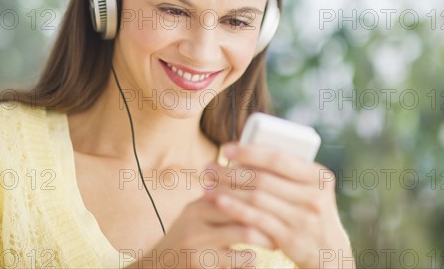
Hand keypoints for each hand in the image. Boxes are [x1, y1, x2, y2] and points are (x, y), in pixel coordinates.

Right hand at [128, 194, 274, 268]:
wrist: (157, 268)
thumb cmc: (188, 242)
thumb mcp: (199, 218)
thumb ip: (222, 203)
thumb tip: (257, 183)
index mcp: (200, 202)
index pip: (237, 185)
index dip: (263, 191)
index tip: (282, 197)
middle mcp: (196, 216)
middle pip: (242, 204)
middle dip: (268, 213)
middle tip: (285, 222)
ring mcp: (197, 240)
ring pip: (244, 231)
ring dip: (266, 238)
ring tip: (276, 243)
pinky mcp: (200, 263)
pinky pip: (238, 259)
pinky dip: (250, 260)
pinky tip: (253, 260)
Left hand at [202, 142, 354, 268]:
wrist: (329, 250)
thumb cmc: (309, 209)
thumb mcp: (309, 187)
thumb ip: (286, 171)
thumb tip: (243, 155)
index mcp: (318, 176)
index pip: (278, 158)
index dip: (249, 152)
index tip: (225, 149)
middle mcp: (314, 196)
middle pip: (262, 179)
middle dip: (230, 172)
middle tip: (208, 168)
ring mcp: (303, 218)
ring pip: (256, 199)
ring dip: (227, 190)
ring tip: (208, 185)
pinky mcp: (291, 238)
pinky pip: (257, 220)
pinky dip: (236, 209)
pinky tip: (219, 202)